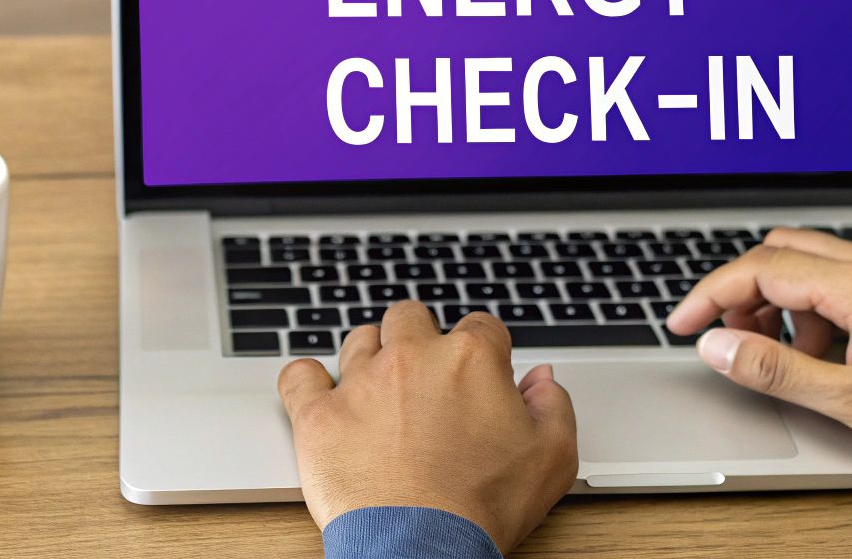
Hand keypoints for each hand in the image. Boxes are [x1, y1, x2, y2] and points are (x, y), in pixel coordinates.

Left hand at [277, 300, 577, 551]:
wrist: (421, 547)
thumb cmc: (484, 508)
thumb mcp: (552, 459)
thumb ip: (552, 406)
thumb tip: (542, 379)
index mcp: (470, 359)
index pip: (481, 326)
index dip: (485, 351)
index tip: (480, 377)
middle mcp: (413, 357)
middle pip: (411, 316)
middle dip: (420, 337)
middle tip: (425, 376)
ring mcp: (361, 381)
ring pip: (359, 339)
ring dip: (370, 356)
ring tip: (378, 390)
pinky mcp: (319, 414)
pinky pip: (299, 375)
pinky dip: (306, 380)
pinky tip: (318, 393)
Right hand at [666, 228, 851, 472]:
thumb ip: (778, 372)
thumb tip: (719, 348)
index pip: (758, 268)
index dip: (709, 296)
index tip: (681, 324)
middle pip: (780, 251)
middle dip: (743, 292)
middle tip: (732, 338)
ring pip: (814, 266)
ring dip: (785, 306)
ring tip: (796, 362)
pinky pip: (847, 281)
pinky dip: (821, 311)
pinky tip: (838, 358)